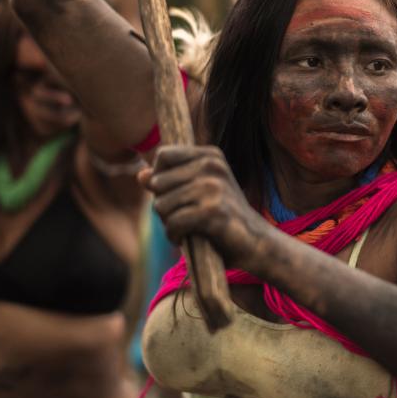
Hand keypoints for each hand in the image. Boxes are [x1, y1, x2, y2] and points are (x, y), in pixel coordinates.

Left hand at [140, 145, 266, 267]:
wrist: (256, 242)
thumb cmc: (224, 216)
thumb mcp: (198, 191)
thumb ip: (170, 180)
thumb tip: (140, 175)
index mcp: (211, 155)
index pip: (163, 155)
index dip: (159, 178)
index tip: (174, 194)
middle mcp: (212, 166)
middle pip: (158, 183)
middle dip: (162, 205)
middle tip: (181, 217)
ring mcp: (213, 188)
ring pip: (162, 205)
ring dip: (168, 223)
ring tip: (185, 228)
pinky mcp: (212, 212)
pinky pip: (173, 223)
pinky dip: (174, 236)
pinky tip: (185, 239)